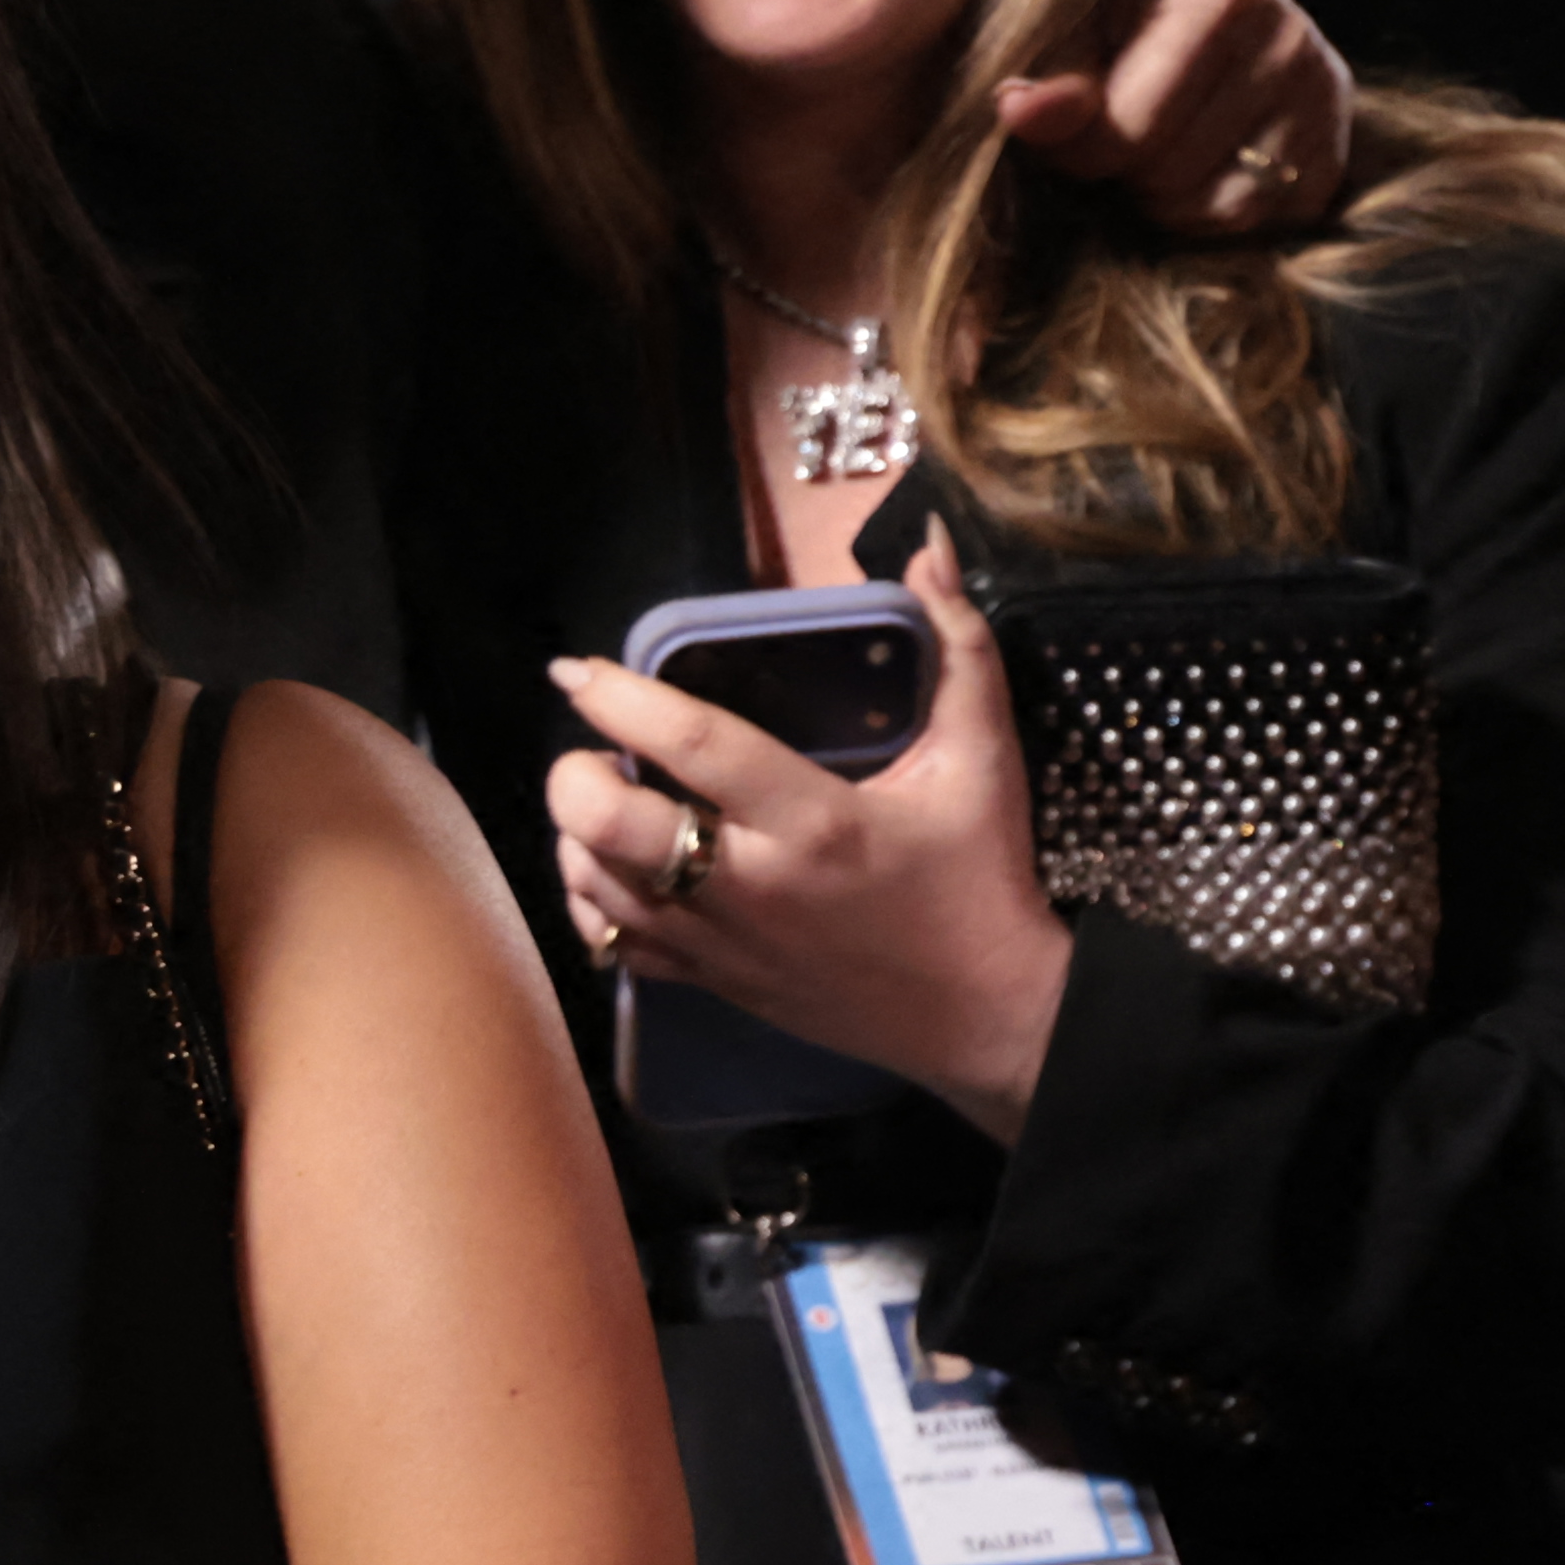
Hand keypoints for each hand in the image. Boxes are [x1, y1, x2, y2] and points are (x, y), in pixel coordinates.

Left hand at [549, 533, 1081, 1133]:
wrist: (990, 1017)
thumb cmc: (982, 881)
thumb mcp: (985, 761)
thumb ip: (960, 649)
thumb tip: (929, 547)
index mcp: (814, 820)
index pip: (693, 746)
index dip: (620, 700)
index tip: (577, 670)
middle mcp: (753, 884)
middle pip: (610, 826)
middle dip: (575, 776)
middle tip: (596, 750)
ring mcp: (725, 943)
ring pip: (598, 888)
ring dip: (578, 837)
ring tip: (604, 802)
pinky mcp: (717, 985)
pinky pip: (616, 947)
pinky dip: (594, 903)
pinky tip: (616, 871)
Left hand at [994, 0, 1358, 239]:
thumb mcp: (1054, 7)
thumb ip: (1043, 68)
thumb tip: (1018, 113)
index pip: (1131, 134)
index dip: (1073, 147)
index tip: (1053, 119)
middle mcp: (1288, 39)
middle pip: (1178, 179)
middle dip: (1124, 171)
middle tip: (1105, 128)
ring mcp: (1322, 89)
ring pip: (1233, 211)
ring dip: (1170, 199)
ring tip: (1145, 148)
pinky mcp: (1335, 135)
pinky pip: (1277, 219)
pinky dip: (1222, 210)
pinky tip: (1191, 165)